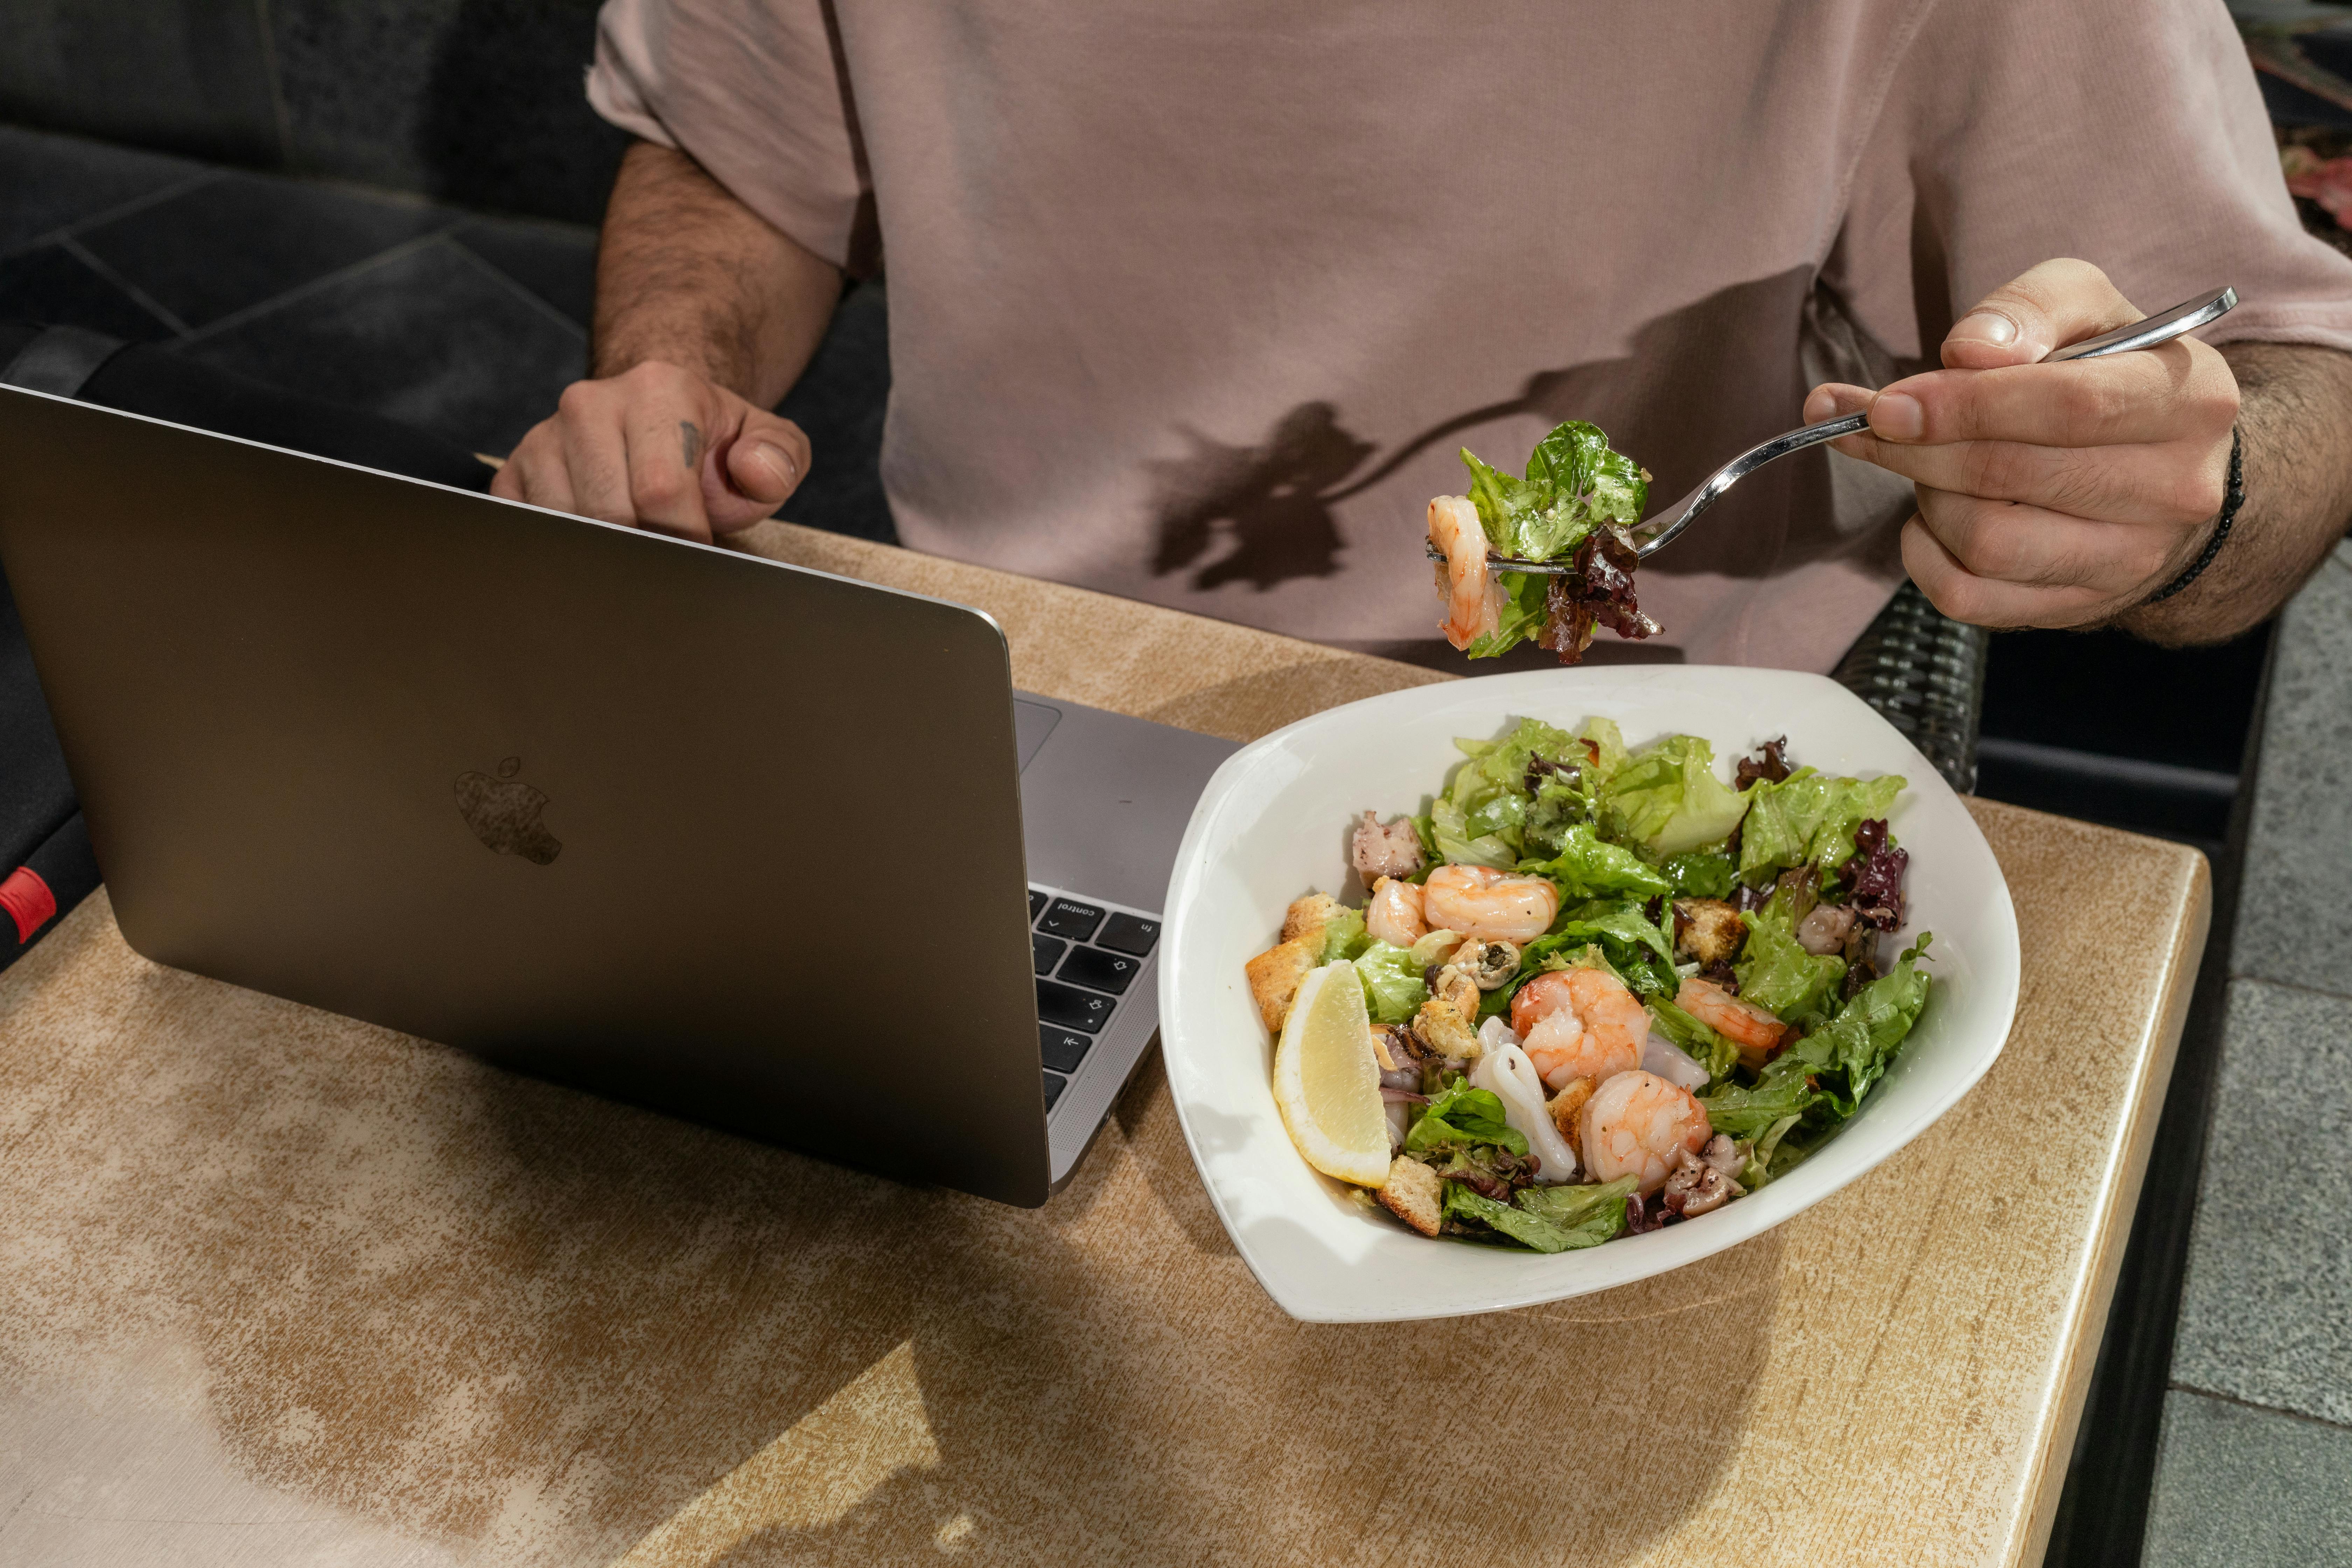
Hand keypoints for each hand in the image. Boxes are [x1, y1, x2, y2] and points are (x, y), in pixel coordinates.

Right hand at [490, 360, 810, 542]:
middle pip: (608, 516)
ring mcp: (544, 437)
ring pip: (564, 528)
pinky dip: (562, 550)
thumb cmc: (714, 445)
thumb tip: (755, 472)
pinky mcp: (514, 471)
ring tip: (636, 540)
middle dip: (644, 550)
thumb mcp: (769, 444)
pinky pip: (527, 530)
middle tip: (668, 555)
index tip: (699, 552)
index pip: (660, 491)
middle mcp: (590, 404)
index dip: (684, 539)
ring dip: (603, 553)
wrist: (657, 419)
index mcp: (658, 391)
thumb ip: (780, 458)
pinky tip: (594, 543)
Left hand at [1805, 258, 2238, 626]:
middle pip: (2011, 476)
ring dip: (1930, 498)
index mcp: (2190, 402)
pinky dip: (1925, 555)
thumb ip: (2027, 311)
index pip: (2067, 407)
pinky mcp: (2080, 608)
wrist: (2170, 464)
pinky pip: (1967, 597)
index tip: (1888, 404)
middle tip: (1873, 424)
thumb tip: (1967, 352)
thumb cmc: (2113, 373)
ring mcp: (2131, 560)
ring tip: (1930, 466)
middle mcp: (2175, 490)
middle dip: (1920, 448)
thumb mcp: (2086, 308)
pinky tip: (1932, 518)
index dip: (1964, 406)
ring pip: (1986, 543)